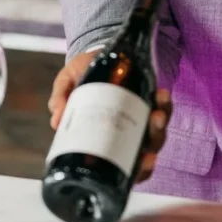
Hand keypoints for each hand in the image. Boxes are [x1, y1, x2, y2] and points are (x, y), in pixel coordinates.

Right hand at [48, 52, 171, 182]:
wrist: (94, 53)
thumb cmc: (79, 76)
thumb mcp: (67, 84)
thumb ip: (61, 99)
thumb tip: (56, 120)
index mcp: (110, 139)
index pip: (129, 164)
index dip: (140, 169)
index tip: (145, 161)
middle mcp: (131, 132)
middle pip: (150, 147)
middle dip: (155, 140)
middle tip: (151, 128)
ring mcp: (143, 115)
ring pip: (159, 129)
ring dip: (161, 123)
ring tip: (156, 113)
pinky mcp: (151, 99)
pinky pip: (163, 106)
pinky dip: (164, 102)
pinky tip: (161, 94)